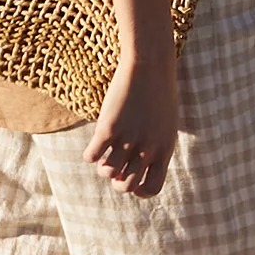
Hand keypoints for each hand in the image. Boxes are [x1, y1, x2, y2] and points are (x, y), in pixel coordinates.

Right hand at [83, 52, 177, 195]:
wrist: (150, 64)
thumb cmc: (159, 92)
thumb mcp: (165, 124)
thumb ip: (156, 147)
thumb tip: (136, 169)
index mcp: (165, 149)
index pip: (152, 188)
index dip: (139, 190)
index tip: (131, 178)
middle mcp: (147, 149)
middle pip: (126, 186)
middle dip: (117, 181)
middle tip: (115, 165)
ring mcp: (128, 139)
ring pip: (106, 173)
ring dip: (103, 166)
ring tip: (105, 151)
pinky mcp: (109, 128)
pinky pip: (91, 156)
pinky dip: (90, 154)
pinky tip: (95, 142)